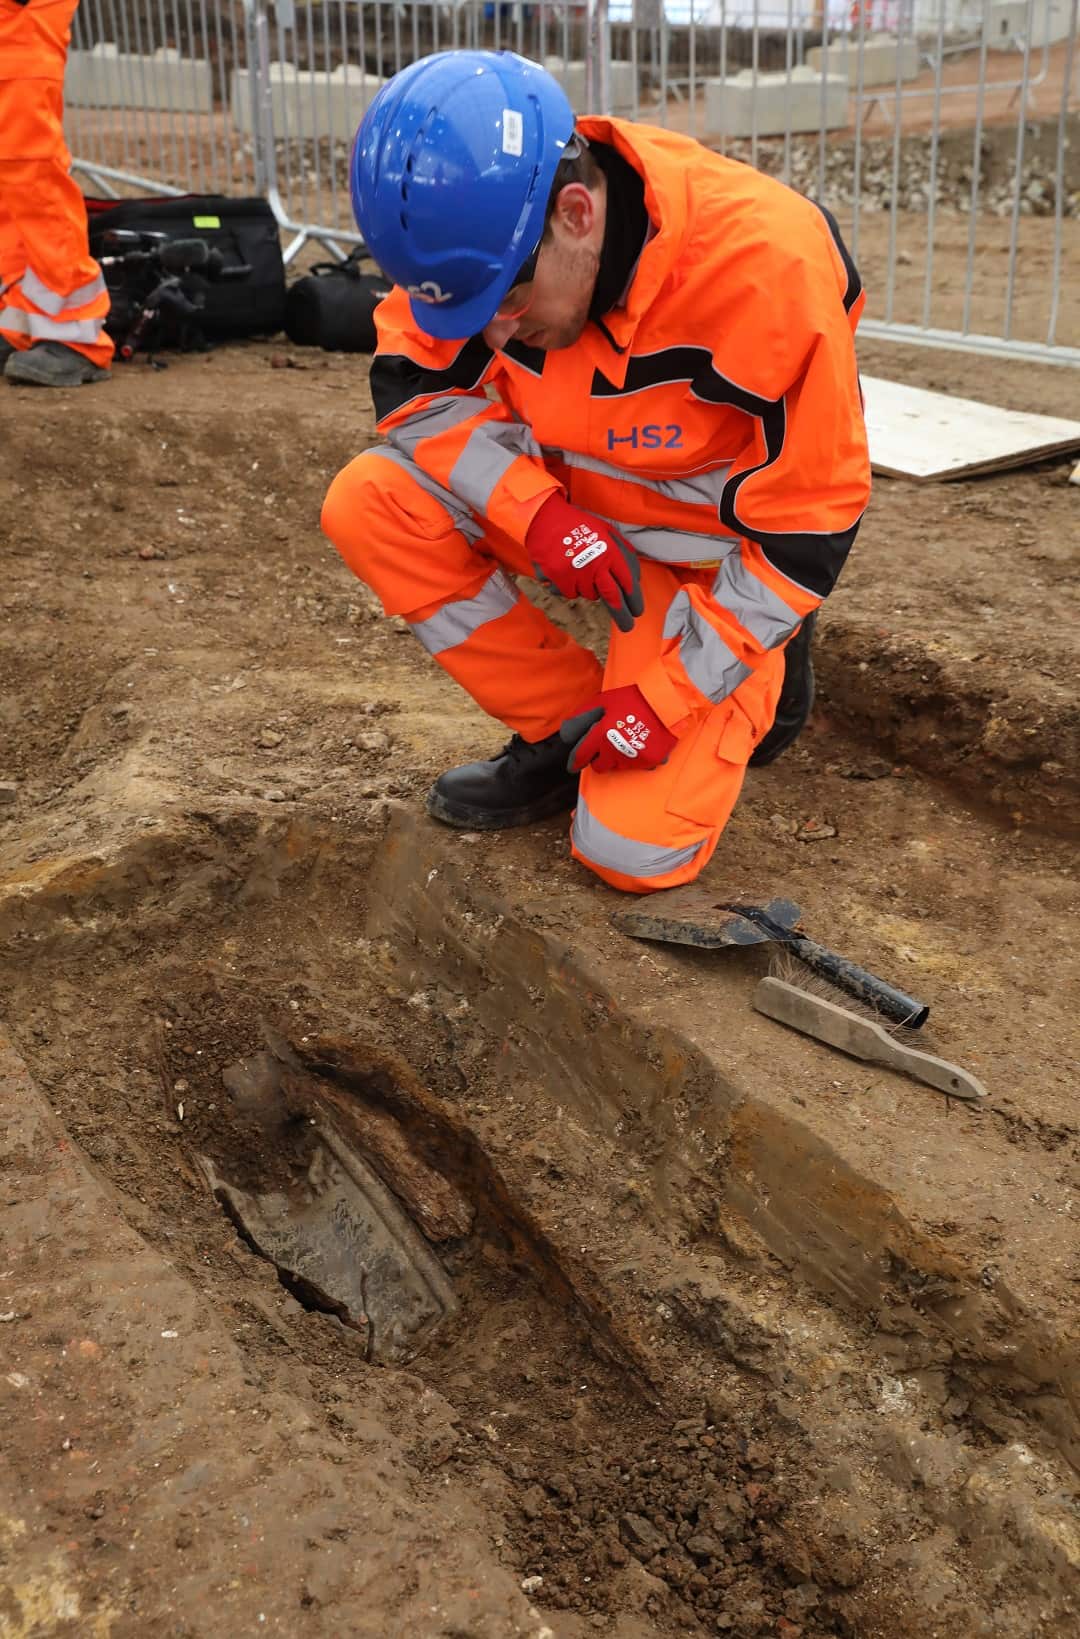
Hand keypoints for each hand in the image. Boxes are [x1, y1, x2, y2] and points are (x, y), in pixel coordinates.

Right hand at [525, 494, 643, 632]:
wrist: (545, 519)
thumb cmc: (577, 525)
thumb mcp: (606, 531)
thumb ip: (622, 551)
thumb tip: (635, 576)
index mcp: (610, 552)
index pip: (628, 582)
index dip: (634, 600)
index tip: (638, 611)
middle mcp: (595, 564)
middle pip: (613, 598)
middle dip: (622, 615)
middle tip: (628, 626)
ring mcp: (576, 573)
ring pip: (589, 595)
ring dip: (588, 589)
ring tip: (581, 570)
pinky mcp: (559, 579)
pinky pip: (569, 593)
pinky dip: (569, 587)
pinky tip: (565, 571)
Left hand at [560, 685, 676, 773]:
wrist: (669, 701)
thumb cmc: (634, 698)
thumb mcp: (603, 702)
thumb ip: (582, 718)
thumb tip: (567, 734)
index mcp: (601, 736)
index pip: (581, 756)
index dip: (575, 761)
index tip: (574, 764)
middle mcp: (615, 752)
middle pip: (599, 766)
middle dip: (599, 757)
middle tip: (605, 744)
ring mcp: (634, 759)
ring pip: (617, 767)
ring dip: (616, 757)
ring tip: (626, 738)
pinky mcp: (650, 762)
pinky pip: (637, 766)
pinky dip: (636, 757)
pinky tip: (640, 742)